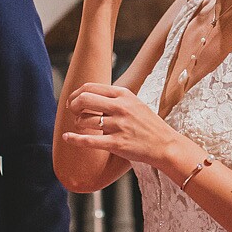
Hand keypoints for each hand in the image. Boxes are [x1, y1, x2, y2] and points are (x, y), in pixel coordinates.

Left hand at [59, 82, 192, 171]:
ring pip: (85, 120)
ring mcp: (119, 125)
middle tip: (72, 112)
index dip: (76, 94)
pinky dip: (74, 139)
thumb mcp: (134, 102)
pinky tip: (67, 137)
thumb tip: (88, 95)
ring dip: (78, 124)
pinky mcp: (117, 143)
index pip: (90, 87)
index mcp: (123, 95)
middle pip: (84, 100)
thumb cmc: (147, 124)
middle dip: (73, 106)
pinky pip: (89, 140)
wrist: (165, 144)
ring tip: (82, 126)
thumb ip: (114, 98)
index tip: (72, 101)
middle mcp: (120, 107)